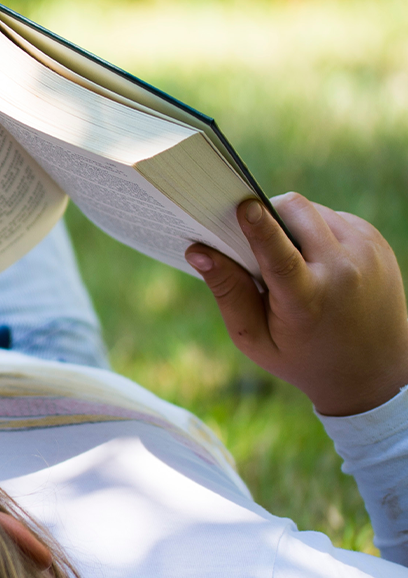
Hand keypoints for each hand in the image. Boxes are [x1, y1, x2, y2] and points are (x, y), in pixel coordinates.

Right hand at [187, 193, 407, 416]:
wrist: (373, 372)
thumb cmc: (302, 358)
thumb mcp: (255, 338)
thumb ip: (228, 293)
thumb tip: (198, 251)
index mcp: (306, 301)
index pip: (281, 256)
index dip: (261, 228)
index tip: (244, 205)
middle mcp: (344, 273)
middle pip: (296, 212)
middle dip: (270, 213)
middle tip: (260, 239)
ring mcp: (367, 256)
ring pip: (314, 210)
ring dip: (295, 224)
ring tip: (296, 259)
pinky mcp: (379, 245)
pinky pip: (336, 217)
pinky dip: (320, 230)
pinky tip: (319, 261)